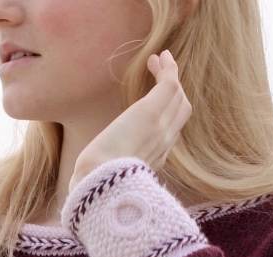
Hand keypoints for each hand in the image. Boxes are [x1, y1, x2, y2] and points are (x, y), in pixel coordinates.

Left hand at [70, 50, 191, 192]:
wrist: (98, 181)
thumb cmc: (97, 182)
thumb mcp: (106, 175)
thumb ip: (108, 168)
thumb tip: (90, 170)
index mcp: (155, 160)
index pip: (171, 134)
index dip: (167, 114)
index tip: (154, 101)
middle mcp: (164, 144)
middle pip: (182, 112)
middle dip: (175, 92)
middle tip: (161, 73)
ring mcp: (161, 127)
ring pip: (179, 97)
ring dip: (171, 75)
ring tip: (158, 61)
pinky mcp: (151, 112)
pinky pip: (170, 84)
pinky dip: (168, 69)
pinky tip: (158, 58)